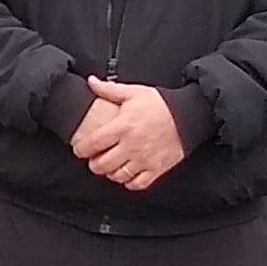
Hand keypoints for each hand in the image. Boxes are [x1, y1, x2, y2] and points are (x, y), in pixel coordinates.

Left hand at [74, 78, 188, 190]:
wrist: (187, 116)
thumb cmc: (160, 104)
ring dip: (110, 173)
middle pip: (102, 164)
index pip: (93, 143)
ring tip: (109, 166)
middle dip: (94, 164)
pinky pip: (138, 183)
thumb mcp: (133, 92)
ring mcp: (144, 159)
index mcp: (123, 126)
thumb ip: (109, 90)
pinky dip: (129, 182)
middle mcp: (132, 145)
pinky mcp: (156, 168)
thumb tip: (91, 82)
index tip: (79, 150)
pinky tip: (127, 174)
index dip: (81, 149)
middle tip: (94, 159)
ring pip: (118, 176)